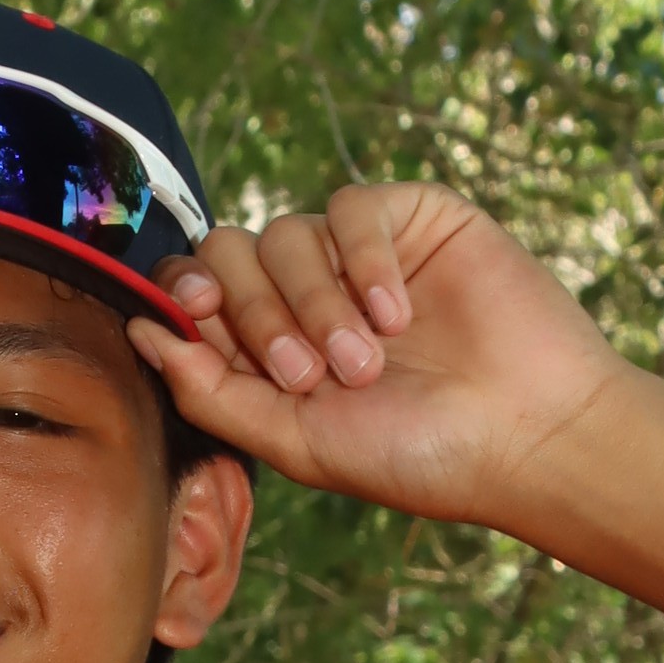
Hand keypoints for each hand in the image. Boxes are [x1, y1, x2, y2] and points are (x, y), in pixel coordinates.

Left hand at [128, 181, 633, 531]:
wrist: (526, 434)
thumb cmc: (418, 455)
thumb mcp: (295, 441)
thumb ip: (212, 391)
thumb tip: (137, 331)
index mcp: (269, 349)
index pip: (196, 296)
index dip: (186, 299)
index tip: (201, 322)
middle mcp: (306, 295)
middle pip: (228, 255)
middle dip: (256, 314)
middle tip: (307, 374)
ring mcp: (356, 255)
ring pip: (284, 234)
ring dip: (315, 302)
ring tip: (366, 362)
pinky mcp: (411, 219)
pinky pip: (351, 208)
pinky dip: (362, 261)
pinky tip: (396, 315)